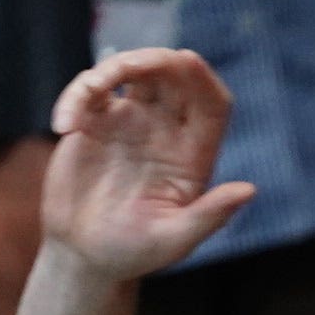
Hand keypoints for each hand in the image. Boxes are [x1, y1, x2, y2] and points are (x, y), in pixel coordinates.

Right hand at [42, 49, 256, 279]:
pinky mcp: (93, 121)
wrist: (85, 253)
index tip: (187, 61)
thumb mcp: (176, 239)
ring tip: (91, 89)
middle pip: (174, 77)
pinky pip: (90, 89)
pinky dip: (78, 94)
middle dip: (158, 60)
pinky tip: (64, 126)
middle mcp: (166, 131)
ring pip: (133, 72)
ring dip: (116, 66)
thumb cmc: (135, 251)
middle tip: (130, 67)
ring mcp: (130, 121)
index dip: (204, 79)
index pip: (213, 104)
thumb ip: (211, 215)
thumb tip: (249, 190)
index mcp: (194, 155)